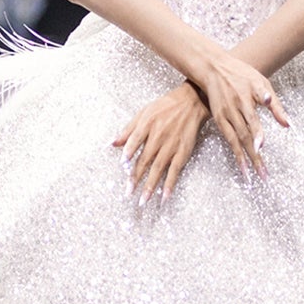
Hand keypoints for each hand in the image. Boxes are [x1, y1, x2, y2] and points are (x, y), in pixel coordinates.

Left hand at [113, 81, 208, 205]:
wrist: (191, 102)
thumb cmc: (165, 107)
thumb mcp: (144, 113)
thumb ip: (128, 129)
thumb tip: (112, 143)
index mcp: (147, 125)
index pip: (135, 141)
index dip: (129, 153)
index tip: (123, 165)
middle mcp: (158, 137)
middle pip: (144, 160)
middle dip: (135, 178)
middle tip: (128, 193)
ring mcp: (171, 146)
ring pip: (158, 169)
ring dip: (150, 186)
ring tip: (143, 201)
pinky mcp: (182, 152)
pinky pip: (175, 171)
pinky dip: (169, 184)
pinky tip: (164, 197)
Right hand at [198, 51, 289, 180]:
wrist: (213, 68)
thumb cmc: (241, 74)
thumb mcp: (261, 83)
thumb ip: (275, 104)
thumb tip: (288, 125)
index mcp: (246, 98)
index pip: (252, 119)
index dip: (256, 133)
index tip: (261, 146)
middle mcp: (234, 108)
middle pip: (245, 135)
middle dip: (254, 155)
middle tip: (263, 173)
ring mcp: (225, 115)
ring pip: (236, 141)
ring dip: (244, 159)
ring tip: (251, 176)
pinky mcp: (219, 120)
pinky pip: (228, 140)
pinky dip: (235, 154)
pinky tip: (242, 166)